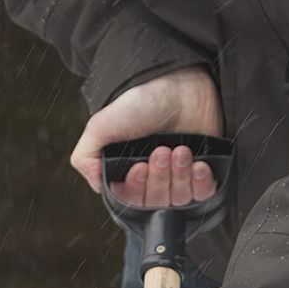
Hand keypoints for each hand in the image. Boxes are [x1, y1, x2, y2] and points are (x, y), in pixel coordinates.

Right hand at [71, 68, 221, 203]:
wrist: (181, 85)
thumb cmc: (142, 102)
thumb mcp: (101, 125)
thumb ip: (85, 157)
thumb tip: (96, 184)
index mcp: (127, 169)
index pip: (130, 200)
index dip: (136, 188)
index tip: (139, 166)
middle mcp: (153, 176)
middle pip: (155, 202)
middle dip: (159, 178)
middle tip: (161, 151)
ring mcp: (178, 175)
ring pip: (179, 199)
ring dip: (179, 176)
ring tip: (180, 149)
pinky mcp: (202, 171)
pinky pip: (203, 194)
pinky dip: (201, 182)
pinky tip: (198, 162)